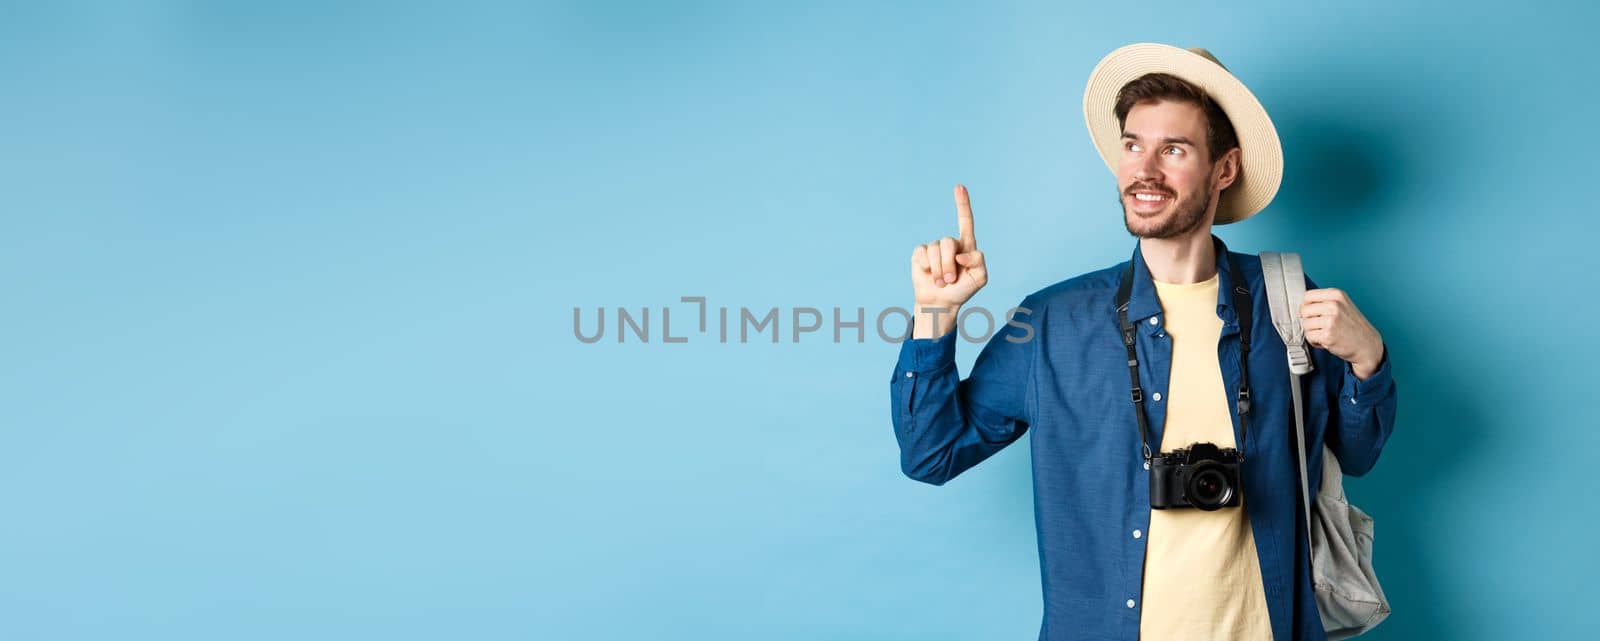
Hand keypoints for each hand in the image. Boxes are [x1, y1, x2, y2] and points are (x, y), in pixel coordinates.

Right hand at [911, 184, 987, 308]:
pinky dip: (926, 267)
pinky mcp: (920, 254)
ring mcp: (934, 248)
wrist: (941, 303)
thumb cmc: (962, 290)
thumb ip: (978, 262)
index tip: (959, 187)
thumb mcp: (980, 278)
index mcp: (966, 246)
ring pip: (935, 250)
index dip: (962, 204)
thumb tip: (960, 254)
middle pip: (948, 243)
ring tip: (941, 282)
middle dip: (948, 265)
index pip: (965, 222)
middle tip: (950, 281)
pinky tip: (928, 274)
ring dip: (938, 270)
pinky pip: (922, 253)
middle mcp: (950, 244)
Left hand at [1300, 288, 1384, 379]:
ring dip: (1312, 332)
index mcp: (1336, 295)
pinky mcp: (1327, 335)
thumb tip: (1302, 305)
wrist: (1367, 345)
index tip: (1312, 313)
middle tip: (1320, 326)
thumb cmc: (1353, 326)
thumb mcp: (1343, 305)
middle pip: (1303, 310)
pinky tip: (1326, 340)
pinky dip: (1315, 341)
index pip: (1307, 296)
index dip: (1306, 306)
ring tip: (1325, 333)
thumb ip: (1324, 302)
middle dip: (1308, 320)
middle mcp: (1334, 305)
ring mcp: (1331, 320)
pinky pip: (1309, 337)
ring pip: (1305, 324)